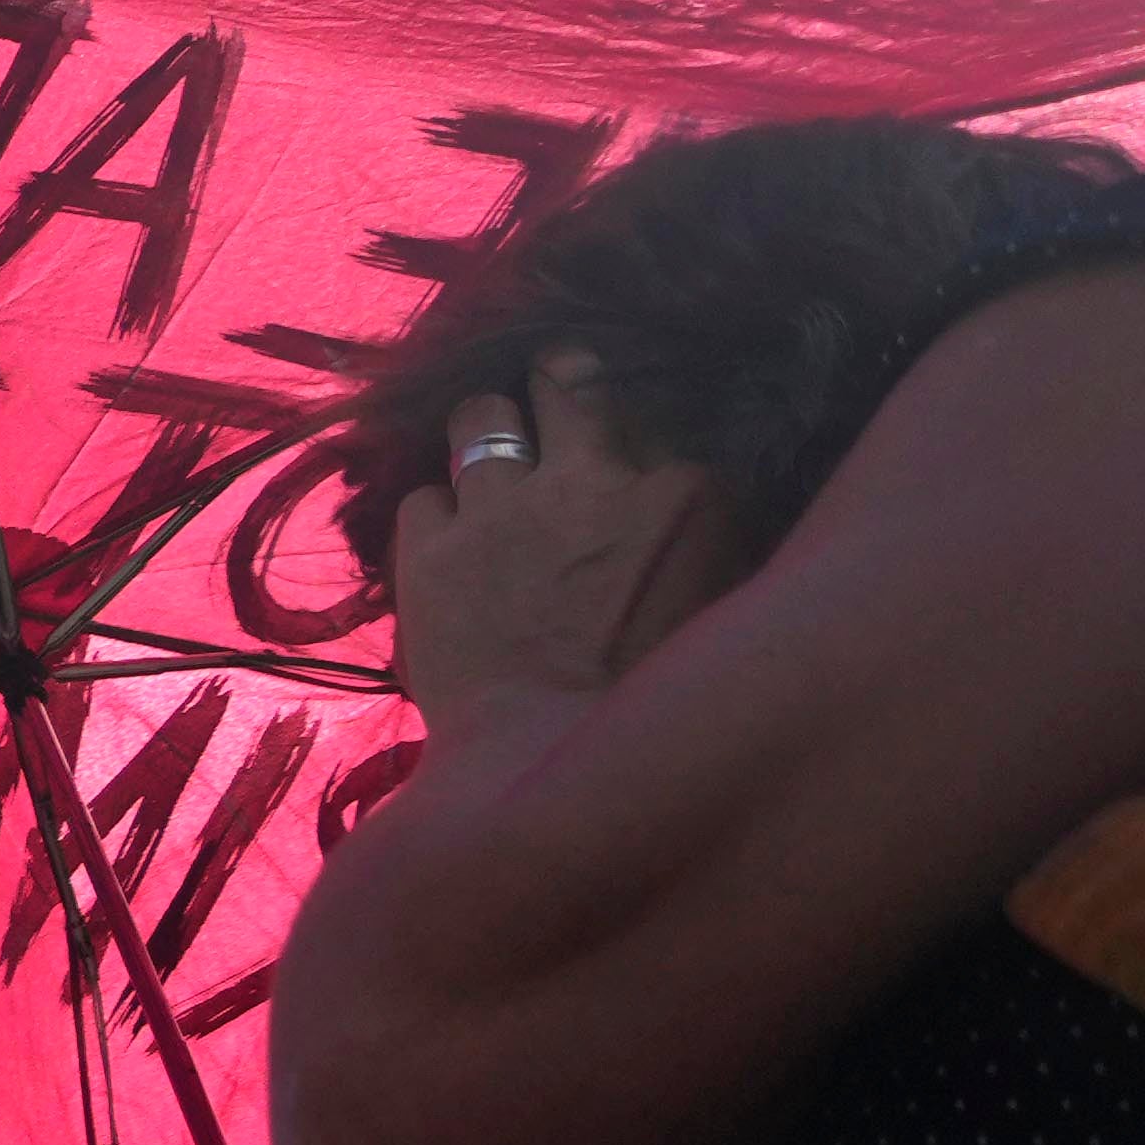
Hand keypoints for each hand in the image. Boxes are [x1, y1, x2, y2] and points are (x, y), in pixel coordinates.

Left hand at [372, 351, 735, 738]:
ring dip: (482, 434)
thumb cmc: (661, 707)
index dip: (627, 431)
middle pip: (564, 379)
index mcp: (685, 496)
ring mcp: (504, 507)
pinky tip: (442, 546)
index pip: (650, 414)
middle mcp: (593, 480)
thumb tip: (691, 506)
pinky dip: (431, 517)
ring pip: (479, 416)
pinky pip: (418, 497)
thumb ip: (706, 542)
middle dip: (552, 382)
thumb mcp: (725, 609)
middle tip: (543, 400)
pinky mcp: (429, 549)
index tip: (616, 446)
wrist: (558, 765)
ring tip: (482, 460)